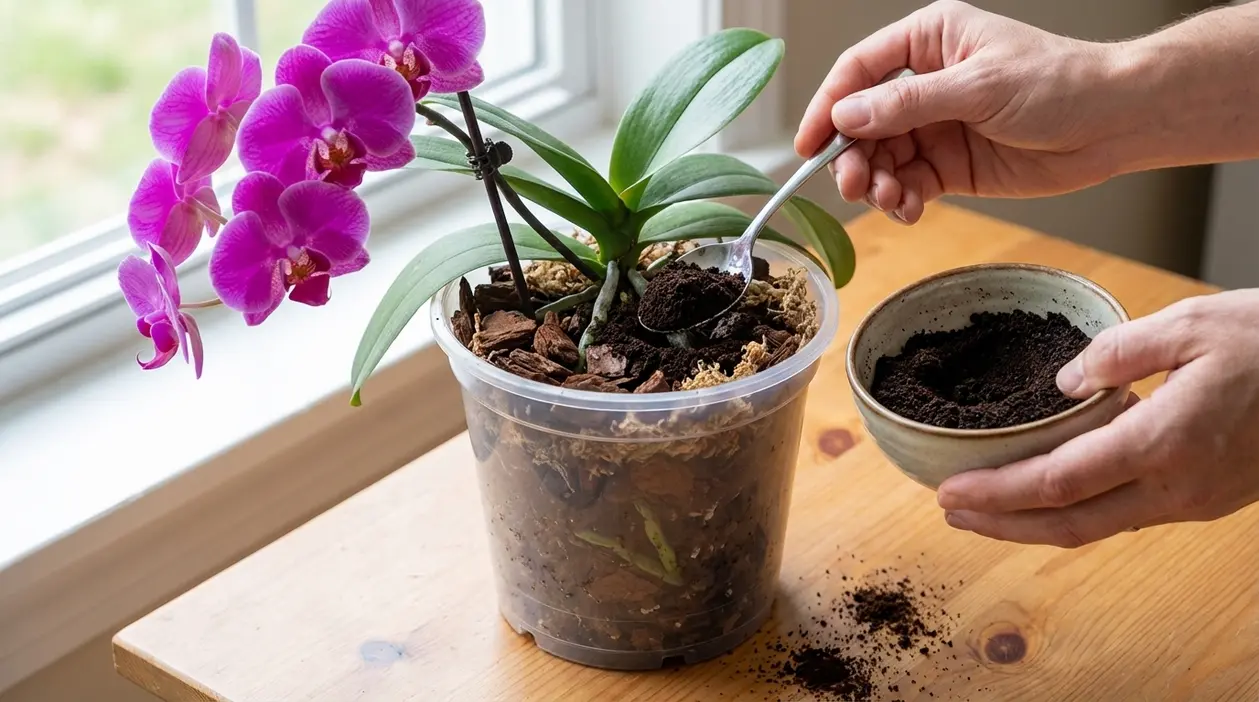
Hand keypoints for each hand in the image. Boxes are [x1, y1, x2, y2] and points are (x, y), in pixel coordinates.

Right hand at [794, 0, 1132, 223]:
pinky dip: (902, 201)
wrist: (1114, 123)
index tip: (808, 144)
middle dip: (854, 156)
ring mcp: (936, 126)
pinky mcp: (950, 165)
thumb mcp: (978, 87)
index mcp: (929, 41)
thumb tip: (845, 115)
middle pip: (862, 122)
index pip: (858, 71)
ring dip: (878, 184)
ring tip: (891, 200)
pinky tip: (910, 209)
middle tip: (857, 185)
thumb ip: (908, 105)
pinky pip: (908, 185)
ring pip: (881, 158)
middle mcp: (925, 82)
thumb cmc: (1060, 84)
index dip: (827, 106)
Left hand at [935, 290, 1258, 546]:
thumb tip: (1065, 382)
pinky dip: (1075, 511)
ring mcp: (1193, 501)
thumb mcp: (1194, 323)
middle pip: (1068, 525)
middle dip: (1001, 525)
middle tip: (947, 512)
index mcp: (1165, 442)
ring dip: (1034, 523)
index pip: (1057, 483)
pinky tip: (1047, 493)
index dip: (996, 494)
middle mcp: (1176, 486)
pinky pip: (1125, 515)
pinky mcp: (1204, 499)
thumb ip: (1119, 352)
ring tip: (984, 507)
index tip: (947, 491)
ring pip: (1097, 527)